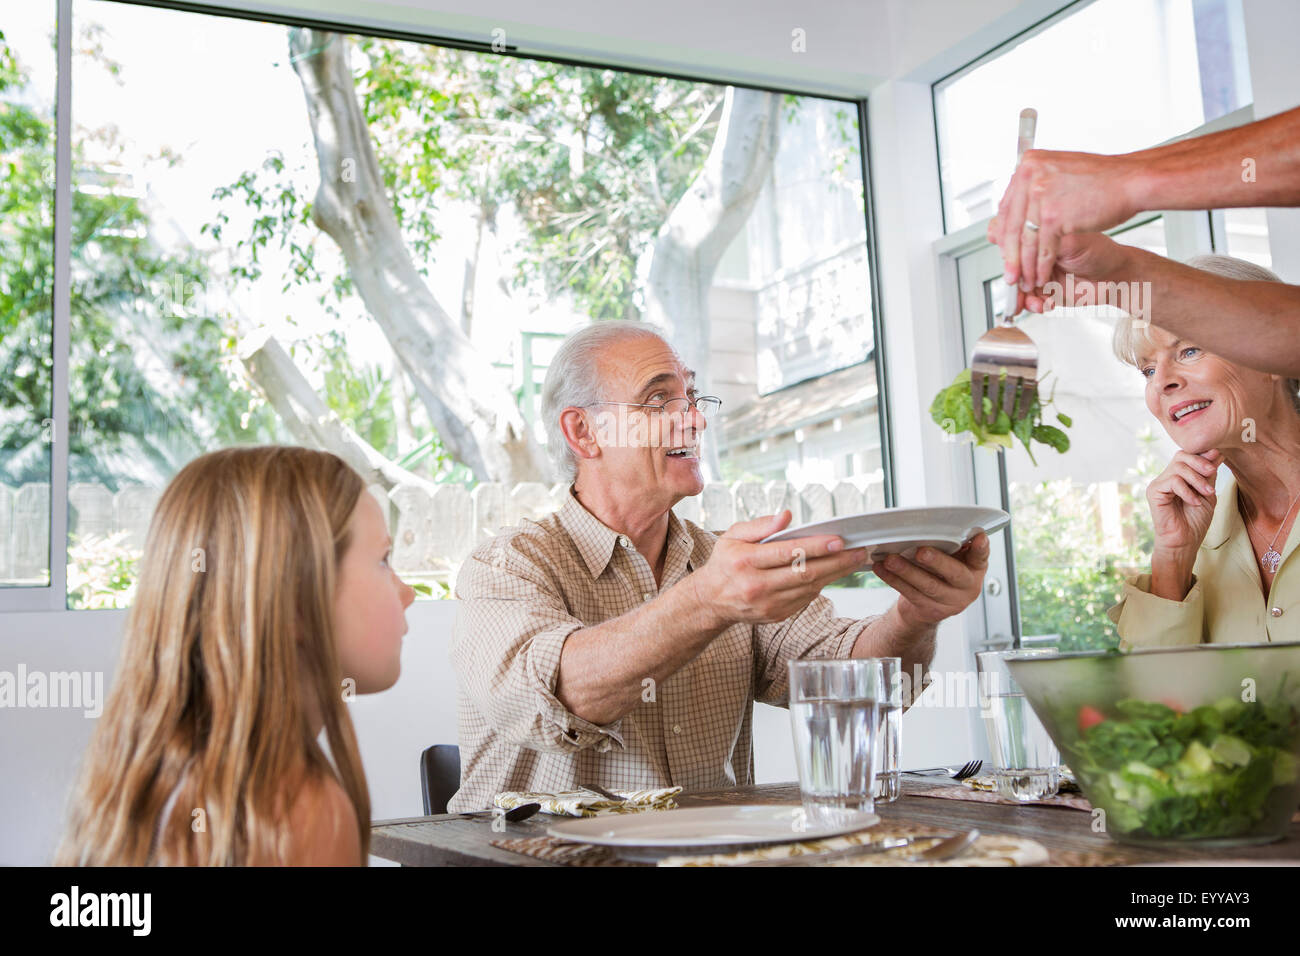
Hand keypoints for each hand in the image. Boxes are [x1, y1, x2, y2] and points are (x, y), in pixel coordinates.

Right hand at [692, 511, 870, 624]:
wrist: (711, 599)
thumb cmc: (726, 561)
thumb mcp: (733, 535)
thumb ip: (761, 525)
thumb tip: (787, 516)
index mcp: (744, 561)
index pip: (787, 553)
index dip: (816, 546)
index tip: (839, 539)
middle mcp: (756, 586)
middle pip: (805, 573)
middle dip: (836, 562)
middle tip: (859, 551)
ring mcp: (767, 604)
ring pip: (809, 588)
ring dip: (835, 574)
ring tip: (854, 560)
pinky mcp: (776, 616)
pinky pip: (805, 598)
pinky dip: (821, 584)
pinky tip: (833, 572)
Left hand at [872, 532, 989, 628]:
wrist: (931, 606)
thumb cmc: (942, 573)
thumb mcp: (954, 559)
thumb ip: (952, 546)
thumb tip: (933, 524)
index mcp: (975, 569)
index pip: (981, 557)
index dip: (981, 548)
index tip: (979, 537)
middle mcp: (967, 587)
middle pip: (953, 574)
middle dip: (936, 562)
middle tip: (921, 551)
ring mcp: (949, 601)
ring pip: (927, 585)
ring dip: (906, 571)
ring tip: (890, 559)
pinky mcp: (930, 610)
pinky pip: (909, 593)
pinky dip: (893, 579)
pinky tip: (881, 568)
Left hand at [987, 149, 1140, 292]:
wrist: (1133, 181)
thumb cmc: (1103, 180)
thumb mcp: (1060, 175)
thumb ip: (1035, 190)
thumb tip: (1010, 211)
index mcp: (1029, 164)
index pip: (1007, 207)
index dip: (1005, 234)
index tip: (1005, 251)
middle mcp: (1030, 177)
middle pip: (1011, 226)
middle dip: (1010, 255)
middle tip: (1010, 275)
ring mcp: (1041, 196)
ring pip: (1026, 240)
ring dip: (1025, 266)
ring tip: (1025, 281)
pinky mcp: (1054, 215)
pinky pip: (1043, 248)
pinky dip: (1042, 267)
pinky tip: (1042, 277)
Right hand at [1019, 232, 1134, 314]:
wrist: (1115, 278)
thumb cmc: (1100, 253)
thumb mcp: (1070, 241)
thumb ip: (1044, 241)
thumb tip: (1021, 242)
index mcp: (1040, 233)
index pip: (1012, 241)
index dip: (1008, 255)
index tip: (1013, 265)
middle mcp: (1036, 253)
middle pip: (1009, 265)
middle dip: (1012, 279)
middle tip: (1018, 286)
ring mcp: (1037, 272)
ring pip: (1015, 287)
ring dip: (1021, 297)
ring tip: (1035, 301)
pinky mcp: (1042, 291)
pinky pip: (1027, 300)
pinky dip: (1033, 305)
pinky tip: (1044, 303)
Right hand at [1148, 449, 1219, 561]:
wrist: (1185, 541)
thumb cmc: (1195, 521)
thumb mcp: (1208, 493)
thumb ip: (1209, 474)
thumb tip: (1216, 452)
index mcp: (1179, 477)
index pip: (1188, 456)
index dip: (1202, 453)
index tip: (1218, 455)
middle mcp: (1167, 478)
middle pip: (1181, 456)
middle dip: (1200, 461)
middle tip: (1212, 472)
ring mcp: (1159, 484)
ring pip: (1179, 468)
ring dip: (1197, 479)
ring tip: (1207, 493)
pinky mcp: (1153, 492)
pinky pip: (1173, 481)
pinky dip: (1187, 491)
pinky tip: (1194, 502)